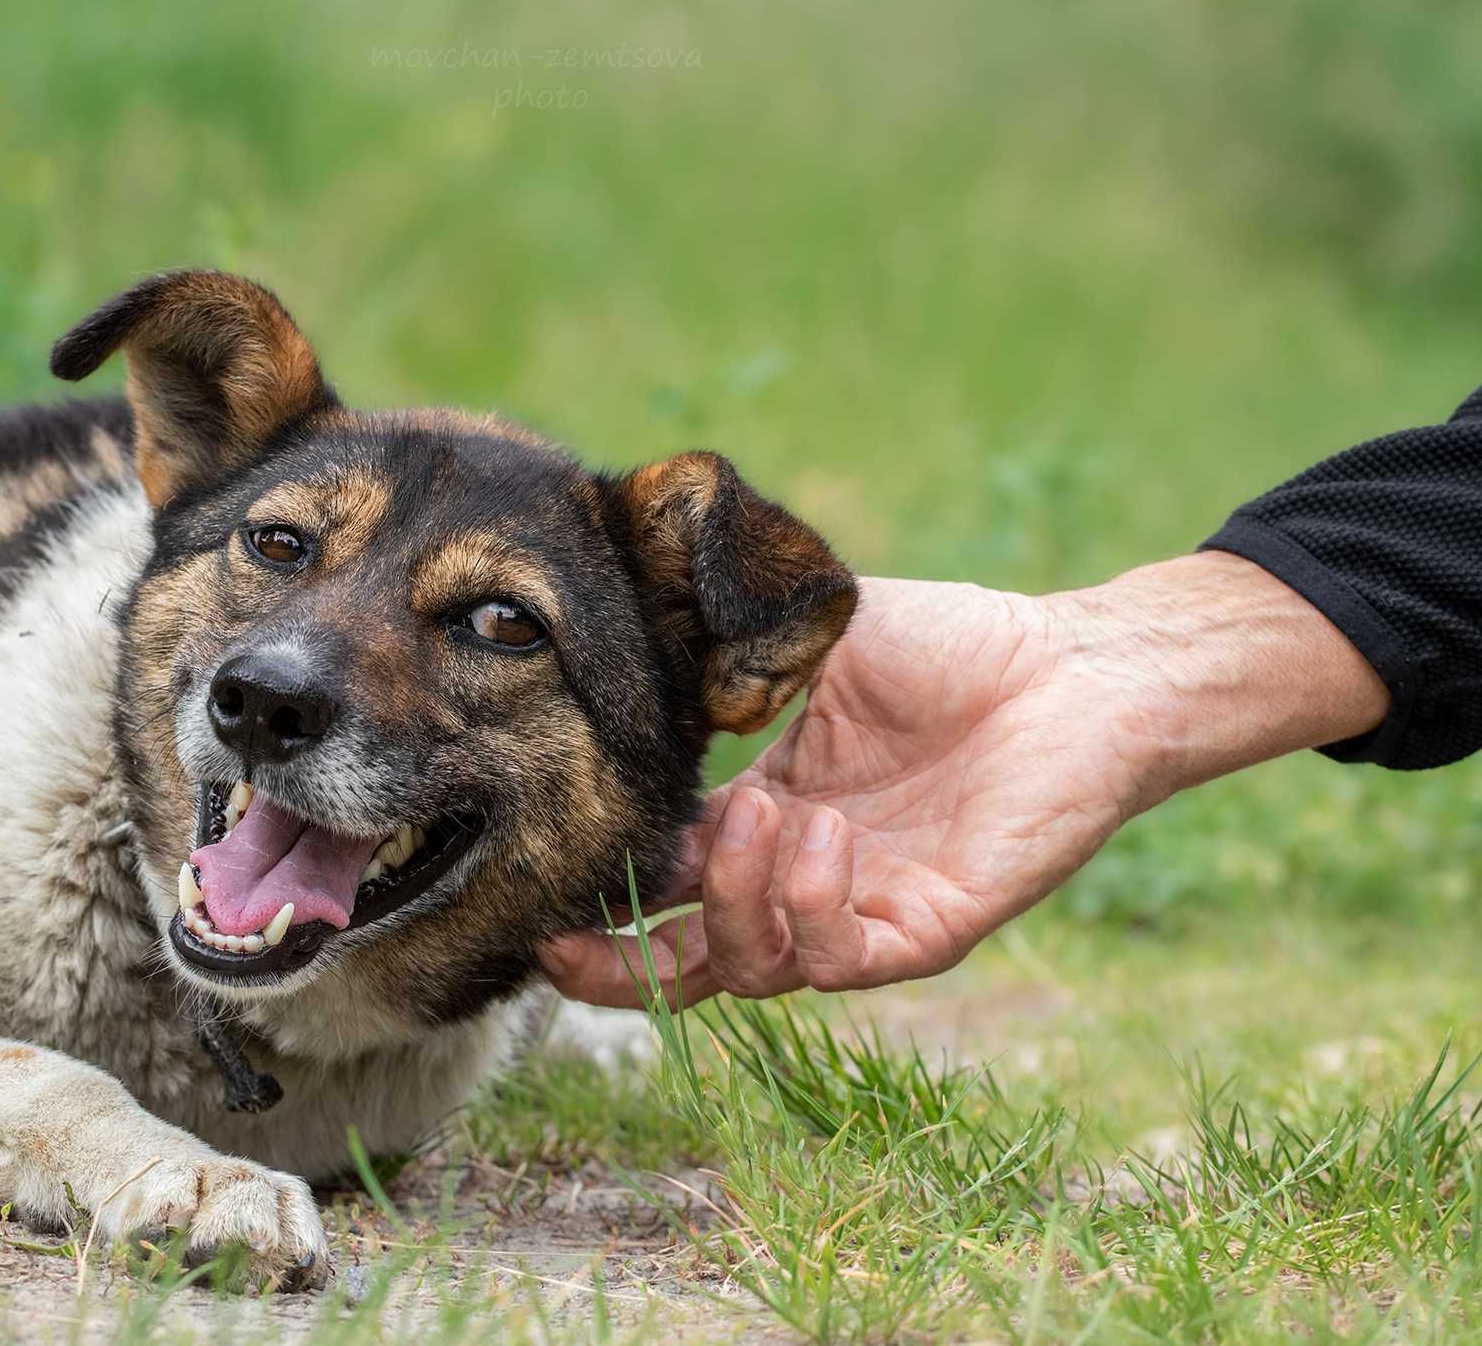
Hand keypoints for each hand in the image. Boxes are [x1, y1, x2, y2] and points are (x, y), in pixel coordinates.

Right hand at [540, 554, 1388, 1006]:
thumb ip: (715, 654)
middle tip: (562, 945)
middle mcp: (799, 877)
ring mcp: (857, 910)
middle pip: (685, 963)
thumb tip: (614, 640)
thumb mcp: (801, 637)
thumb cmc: (949, 641)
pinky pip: (841, 957)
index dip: (596, 892)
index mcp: (762, 813)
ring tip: (753, 815)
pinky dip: (810, 904)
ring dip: (729, 900)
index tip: (538, 877)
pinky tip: (821, 831)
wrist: (1073, 664)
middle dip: (612, 973)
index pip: (661, 879)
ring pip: (751, 967)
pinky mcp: (924, 931)